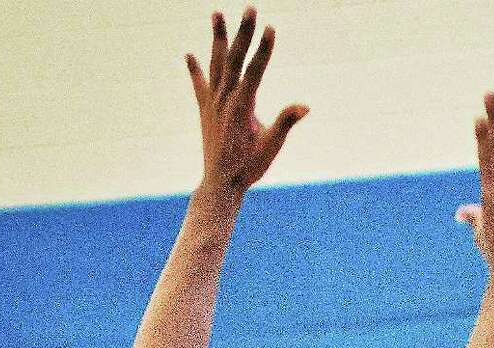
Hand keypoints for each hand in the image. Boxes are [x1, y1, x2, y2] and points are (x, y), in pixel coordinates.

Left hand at [187, 10, 307, 195]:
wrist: (220, 184)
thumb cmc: (249, 167)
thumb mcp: (271, 147)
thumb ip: (285, 123)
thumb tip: (304, 107)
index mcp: (241, 108)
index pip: (255, 71)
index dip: (263, 49)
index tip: (270, 28)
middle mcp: (224, 100)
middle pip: (234, 59)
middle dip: (243, 32)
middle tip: (250, 8)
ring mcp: (212, 103)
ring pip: (215, 64)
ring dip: (217, 38)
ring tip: (216, 13)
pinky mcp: (205, 110)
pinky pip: (200, 86)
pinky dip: (195, 70)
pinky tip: (189, 55)